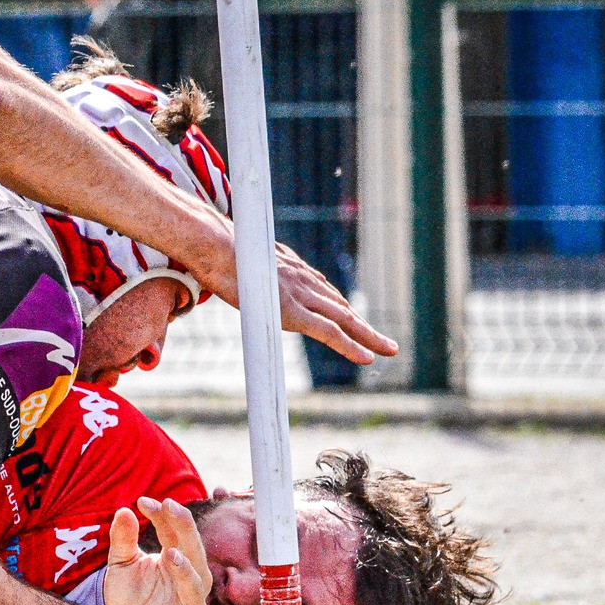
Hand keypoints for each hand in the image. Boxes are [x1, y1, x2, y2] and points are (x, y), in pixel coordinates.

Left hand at [102, 497, 209, 604]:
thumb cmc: (131, 598)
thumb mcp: (122, 565)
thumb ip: (123, 540)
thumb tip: (123, 510)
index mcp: (176, 560)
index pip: (174, 533)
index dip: (163, 516)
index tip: (144, 501)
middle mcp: (188, 580)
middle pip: (193, 552)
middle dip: (184, 529)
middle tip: (170, 509)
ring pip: (195, 587)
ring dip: (185, 571)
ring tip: (170, 555)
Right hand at [185, 234, 397, 366]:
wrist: (215, 246)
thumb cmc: (218, 251)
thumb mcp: (239, 260)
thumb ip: (249, 268)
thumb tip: (236, 270)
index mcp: (292, 270)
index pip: (323, 292)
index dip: (339, 309)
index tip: (352, 319)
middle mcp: (304, 281)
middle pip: (342, 307)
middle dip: (364, 325)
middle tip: (385, 342)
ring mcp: (301, 296)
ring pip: (345, 320)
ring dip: (369, 336)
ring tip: (389, 350)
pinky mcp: (294, 311)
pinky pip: (329, 332)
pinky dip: (350, 345)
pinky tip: (367, 358)